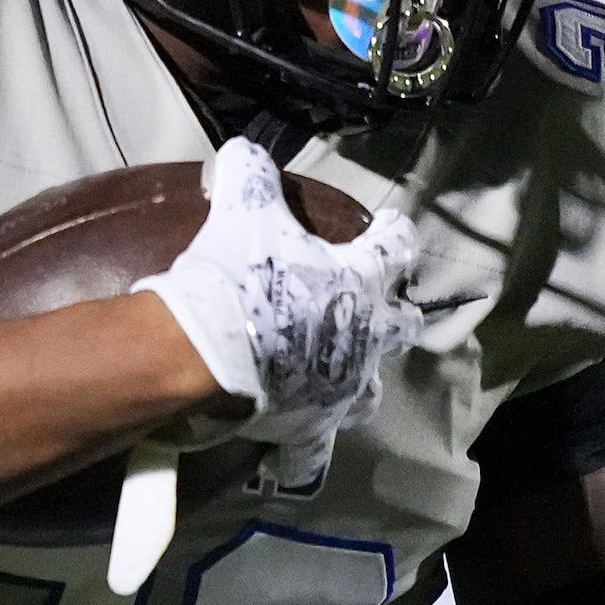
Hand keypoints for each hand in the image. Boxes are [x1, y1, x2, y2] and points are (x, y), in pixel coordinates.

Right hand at [131, 139, 421, 451]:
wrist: (203, 354)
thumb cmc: (234, 279)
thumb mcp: (241, 212)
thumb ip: (249, 176)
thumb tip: (240, 149)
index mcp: (359, 283)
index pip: (395, 249)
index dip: (395, 235)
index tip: (394, 228)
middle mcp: (363, 341)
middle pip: (400, 327)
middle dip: (394, 316)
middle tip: (380, 309)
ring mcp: (339, 390)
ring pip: (368, 390)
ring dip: (359, 379)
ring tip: (342, 375)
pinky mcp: (306, 430)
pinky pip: (310, 456)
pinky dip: (303, 455)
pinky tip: (294, 454)